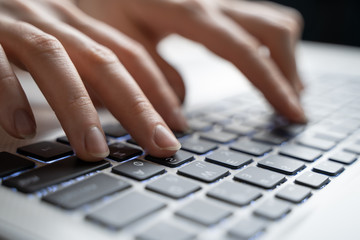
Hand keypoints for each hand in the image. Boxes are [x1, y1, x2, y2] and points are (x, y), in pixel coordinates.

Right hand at [0, 0, 185, 160]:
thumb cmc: (16, 29)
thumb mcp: (61, 44)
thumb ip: (90, 69)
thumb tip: (126, 104)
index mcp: (77, 25)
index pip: (128, 54)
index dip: (158, 89)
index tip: (178, 124)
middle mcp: (53, 20)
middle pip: (105, 61)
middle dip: (137, 107)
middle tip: (161, 146)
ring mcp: (16, 25)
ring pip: (55, 60)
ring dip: (79, 109)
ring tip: (95, 152)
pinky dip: (8, 93)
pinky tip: (22, 128)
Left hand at [79, 0, 306, 121]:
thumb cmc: (98, 3)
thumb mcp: (117, 43)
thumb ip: (152, 78)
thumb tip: (181, 113)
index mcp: (190, 12)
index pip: (245, 51)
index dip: (273, 84)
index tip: (293, 114)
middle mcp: (210, 1)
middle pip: (273, 29)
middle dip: (289, 72)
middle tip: (292, 108)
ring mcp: (215, 0)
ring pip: (270, 22)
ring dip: (283, 59)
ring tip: (285, 92)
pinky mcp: (213, 5)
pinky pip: (254, 22)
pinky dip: (268, 48)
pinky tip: (262, 67)